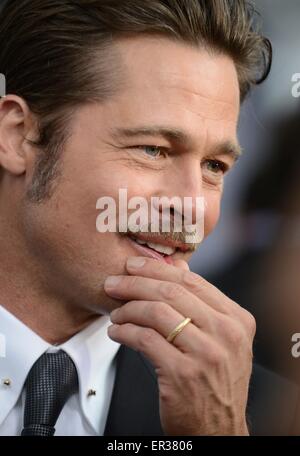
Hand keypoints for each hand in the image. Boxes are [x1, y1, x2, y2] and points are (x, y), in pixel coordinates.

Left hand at [104, 256, 255, 435]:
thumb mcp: (221, 339)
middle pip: (171, 292)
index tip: (134, 266)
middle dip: (135, 283)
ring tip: (116, 314)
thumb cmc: (215, 382)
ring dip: (127, 309)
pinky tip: (117, 332)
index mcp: (237, 319)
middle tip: (113, 283)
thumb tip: (177, 265)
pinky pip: (144, 339)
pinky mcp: (183, 374)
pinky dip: (124, 332)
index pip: (192, 281)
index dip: (157, 269)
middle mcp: (226, 333)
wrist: (220, 429)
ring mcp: (206, 354)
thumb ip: (200, 303)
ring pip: (156, 312)